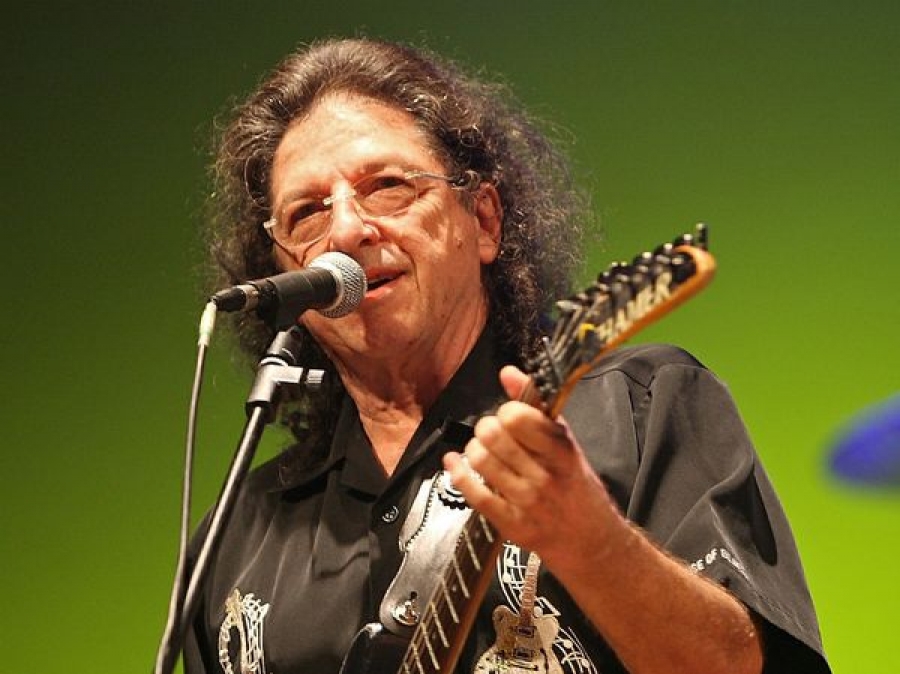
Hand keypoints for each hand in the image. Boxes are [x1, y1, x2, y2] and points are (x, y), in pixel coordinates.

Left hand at [442, 365, 617, 567]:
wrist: (591, 540)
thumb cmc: (575, 486)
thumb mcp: (566, 443)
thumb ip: (537, 407)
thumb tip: (507, 372)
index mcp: (561, 450)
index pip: (519, 417)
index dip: (507, 411)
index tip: (509, 417)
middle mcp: (545, 475)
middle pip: (494, 436)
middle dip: (486, 428)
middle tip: (491, 433)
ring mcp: (527, 502)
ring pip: (482, 461)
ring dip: (473, 449)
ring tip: (481, 450)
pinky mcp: (511, 524)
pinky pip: (474, 493)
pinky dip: (457, 473)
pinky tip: (454, 462)